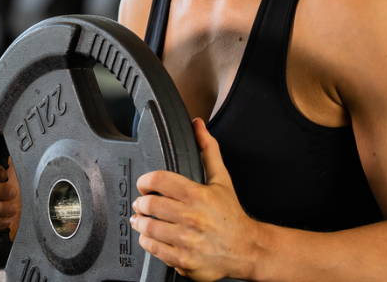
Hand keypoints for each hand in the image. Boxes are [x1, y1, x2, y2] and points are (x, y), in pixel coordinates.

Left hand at [131, 118, 261, 281]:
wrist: (245, 249)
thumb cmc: (231, 215)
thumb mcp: (222, 179)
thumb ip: (208, 150)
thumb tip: (198, 125)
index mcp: (198, 194)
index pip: (159, 180)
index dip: (145, 180)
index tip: (144, 184)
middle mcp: (191, 217)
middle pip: (149, 204)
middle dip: (141, 203)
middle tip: (142, 204)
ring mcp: (186, 240)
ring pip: (148, 227)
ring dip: (141, 222)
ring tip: (142, 220)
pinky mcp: (183, 260)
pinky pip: (154, 248)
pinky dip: (148, 242)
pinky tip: (152, 237)